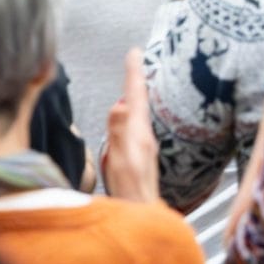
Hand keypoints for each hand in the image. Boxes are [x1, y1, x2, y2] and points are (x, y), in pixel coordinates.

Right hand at [102, 48, 161, 205]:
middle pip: (140, 99)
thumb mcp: (121, 159)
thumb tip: (120, 103)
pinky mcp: (140, 153)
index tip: (134, 52)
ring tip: (134, 80)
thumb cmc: (130, 189)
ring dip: (136, 93)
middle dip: (136, 78)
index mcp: (139, 132)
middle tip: (135, 58)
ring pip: (139, 111)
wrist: (141, 211)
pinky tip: (131, 115)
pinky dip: (133, 111)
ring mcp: (143, 144)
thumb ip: (119, 132)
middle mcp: (144, 135)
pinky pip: (136, 123)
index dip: (133, 73)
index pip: (135, 95)